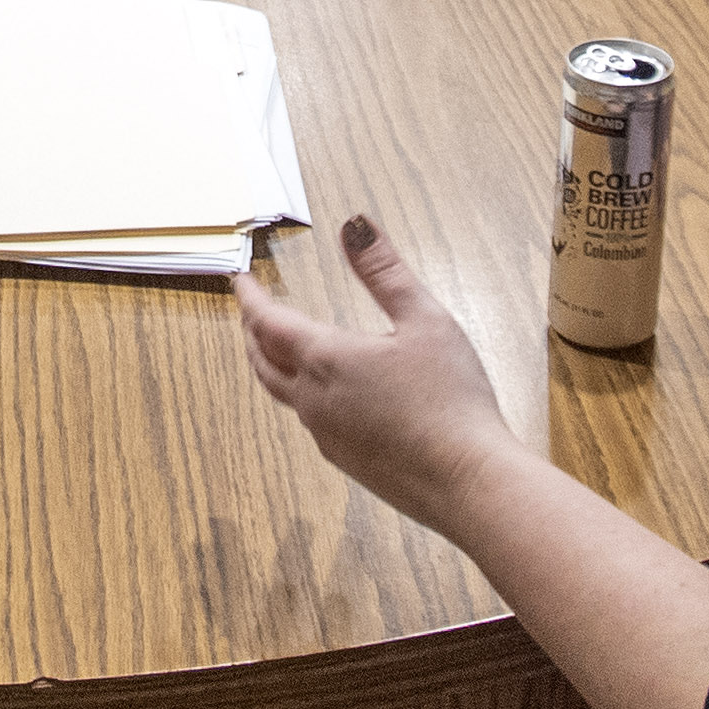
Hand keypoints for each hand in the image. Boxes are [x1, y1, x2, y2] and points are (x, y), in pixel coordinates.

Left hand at [235, 216, 518, 533]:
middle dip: (252, 331)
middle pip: (262, 361)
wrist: (468, 482)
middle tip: (252, 310)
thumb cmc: (452, 399)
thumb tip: (353, 226)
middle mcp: (314, 400)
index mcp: (326, 360)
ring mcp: (326, 436)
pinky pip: (310, 420)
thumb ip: (385, 272)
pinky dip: (302, 394)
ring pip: (283, 393)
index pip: (268, 323)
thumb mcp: (425, 320)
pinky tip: (327, 393)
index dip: (250, 298)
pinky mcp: (346, 462)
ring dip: (272, 364)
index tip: (240, 280)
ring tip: (280, 347)